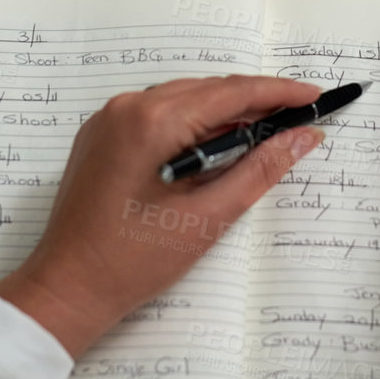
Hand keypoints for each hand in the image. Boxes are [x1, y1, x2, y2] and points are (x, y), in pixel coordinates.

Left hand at [0, 75, 324, 356]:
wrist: (66, 288)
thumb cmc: (133, 261)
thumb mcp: (208, 217)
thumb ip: (260, 170)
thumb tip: (302, 137)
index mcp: (152, 122)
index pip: (231, 92)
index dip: (278, 92)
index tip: (313, 96)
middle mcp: (127, 107)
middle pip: (208, 90)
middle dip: (254, 102)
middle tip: (297, 119)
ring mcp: (109, 118)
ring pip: (183, 98)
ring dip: (224, 112)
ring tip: (263, 134)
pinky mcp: (101, 135)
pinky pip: (157, 113)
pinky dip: (191, 122)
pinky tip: (214, 145)